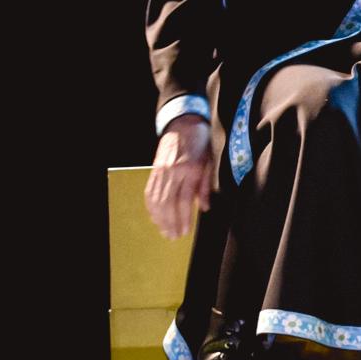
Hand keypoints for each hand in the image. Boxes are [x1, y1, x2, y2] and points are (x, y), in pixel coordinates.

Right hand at [145, 115, 212, 239]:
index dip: (183, 218)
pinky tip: (155, 217)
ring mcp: (161, 171)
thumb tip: (204, 208)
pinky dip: (151, 207)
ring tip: (164, 231)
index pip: (184, 200)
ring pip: (156, 199)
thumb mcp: (211, 163)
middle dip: (170, 222)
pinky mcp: (154, 170)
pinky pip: (149, 192)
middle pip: (168, 203)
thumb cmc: (201, 144)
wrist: (184, 123)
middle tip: (174, 236)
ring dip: (159, 218)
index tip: (185, 231)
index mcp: (190, 170)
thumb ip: (206, 186)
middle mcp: (173, 171)